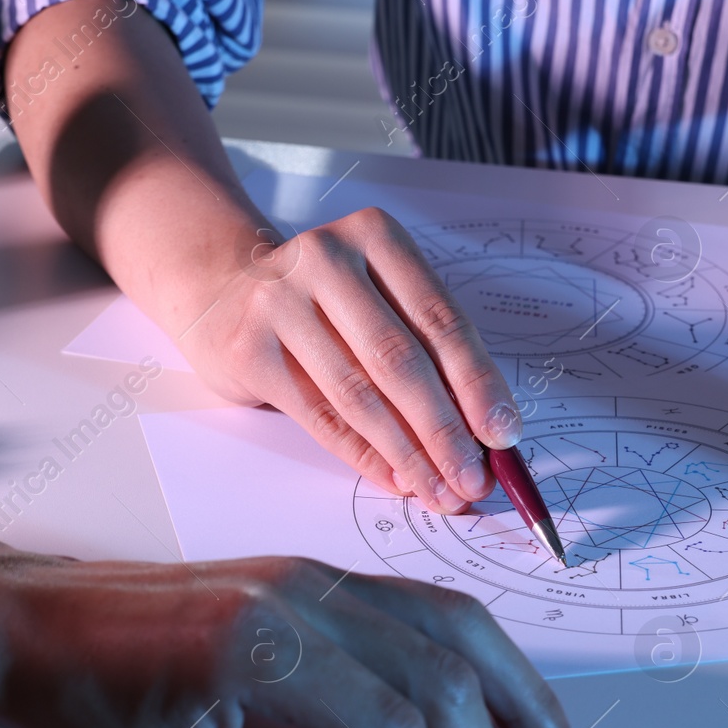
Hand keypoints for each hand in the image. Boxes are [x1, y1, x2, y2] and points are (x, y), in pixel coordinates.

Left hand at [0, 553, 584, 727]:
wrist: (42, 626)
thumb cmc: (93, 708)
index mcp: (261, 650)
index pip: (391, 727)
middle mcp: (303, 598)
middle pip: (440, 676)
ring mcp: (317, 577)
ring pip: (453, 624)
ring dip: (514, 693)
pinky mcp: (321, 576)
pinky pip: (426, 605)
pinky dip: (478, 654)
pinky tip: (501, 696)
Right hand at [187, 208, 521, 513]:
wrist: (223, 294)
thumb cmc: (325, 303)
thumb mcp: (379, 299)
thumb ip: (429, 351)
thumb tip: (485, 432)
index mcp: (375, 237)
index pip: (440, 319)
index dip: (477, 383)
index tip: (504, 434)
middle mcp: (325, 260)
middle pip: (400, 359)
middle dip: (444, 429)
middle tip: (473, 478)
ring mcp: (280, 302)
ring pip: (359, 394)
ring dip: (408, 454)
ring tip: (440, 490)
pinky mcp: (249, 349)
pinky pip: (320, 416)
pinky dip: (364, 455)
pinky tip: (396, 480)